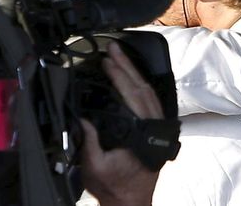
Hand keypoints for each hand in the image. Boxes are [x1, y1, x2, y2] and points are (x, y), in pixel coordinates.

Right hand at [79, 42, 162, 205]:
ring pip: (149, 91)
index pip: (133, 95)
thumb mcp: (95, 166)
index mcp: (142, 132)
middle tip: (113, 48)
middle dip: (127, 65)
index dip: (120, 75)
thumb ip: (89, 141)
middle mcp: (154, 125)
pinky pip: (150, 99)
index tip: (108, 61)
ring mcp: (157, 125)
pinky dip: (140, 84)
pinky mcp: (155, 127)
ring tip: (120, 56)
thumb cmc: (114, 187)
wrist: (131, 202)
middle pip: (143, 87)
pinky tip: (131, 75)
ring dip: (134, 72)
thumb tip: (83, 116)